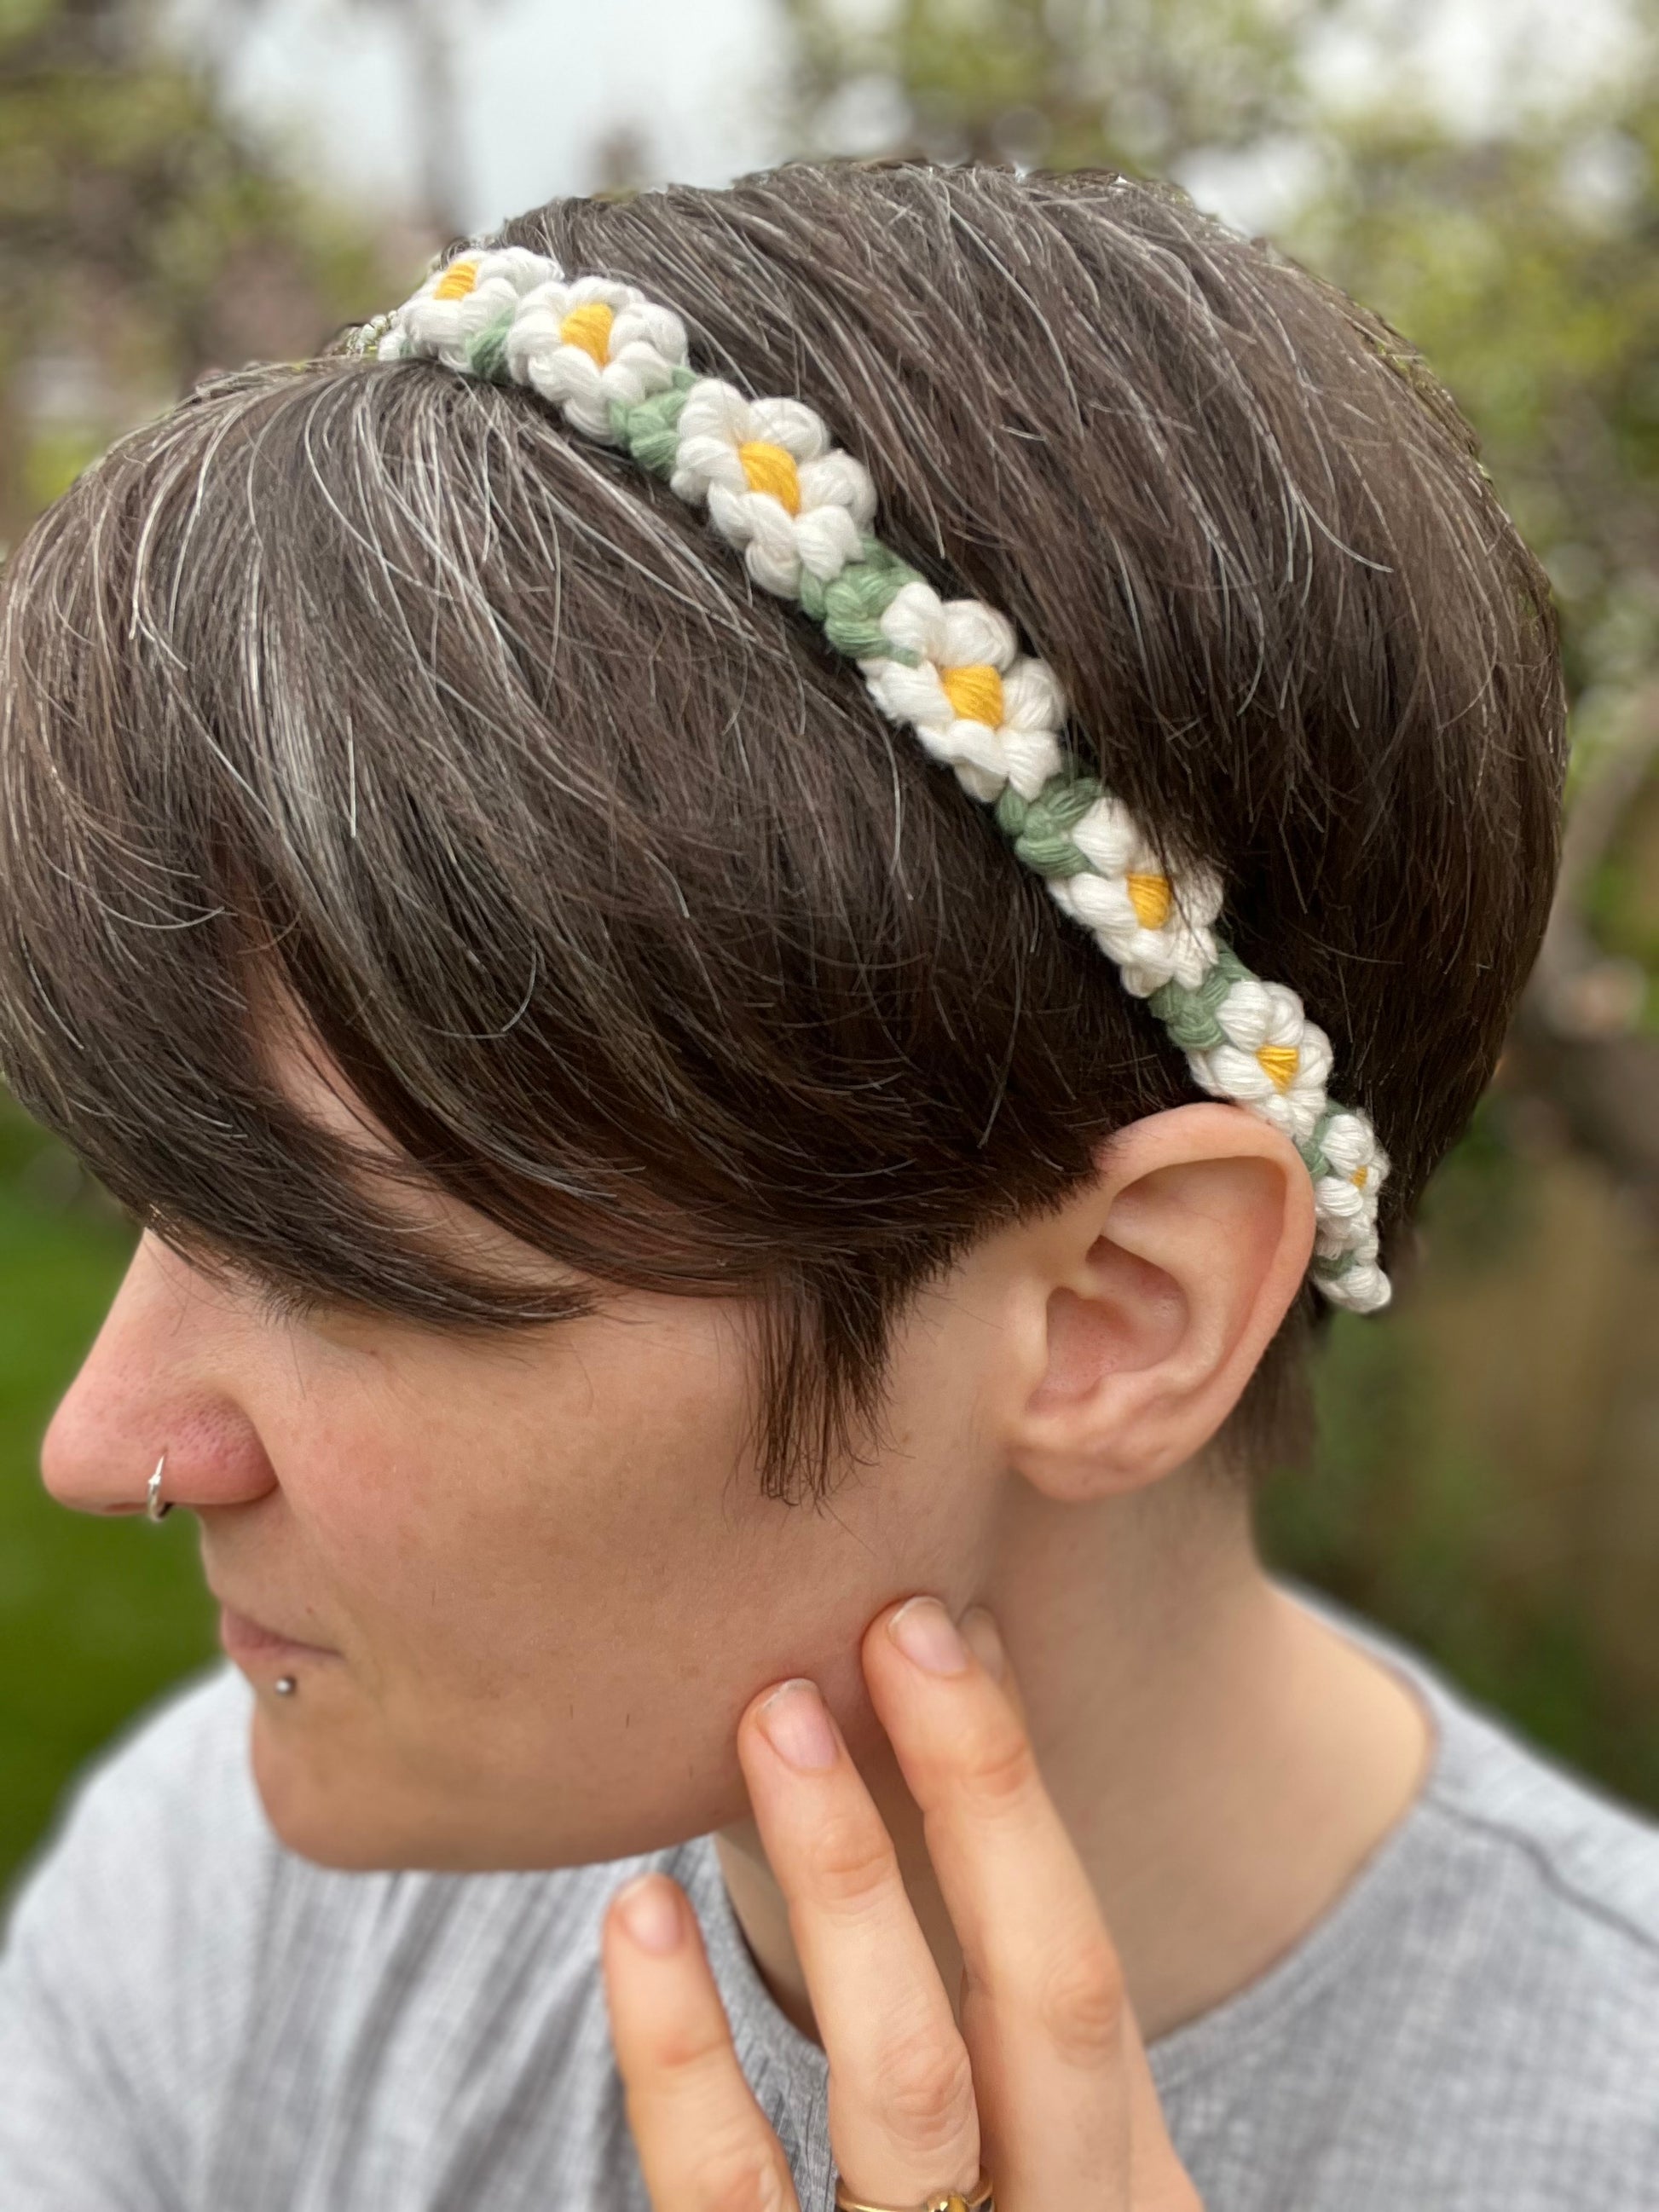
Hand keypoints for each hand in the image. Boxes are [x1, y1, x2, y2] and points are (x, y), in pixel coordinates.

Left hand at [601, 1596, 1203, 2210]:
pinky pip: (732, 2207)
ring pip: (903, 2091)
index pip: (1083, 1974)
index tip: (947, 1629)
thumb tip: (929, 1737)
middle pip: (1043, 2003)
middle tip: (885, 1624)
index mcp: (1123, 2202)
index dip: (1018, 1796)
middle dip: (973, 1798)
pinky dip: (683, 2053)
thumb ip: (1002, 2043)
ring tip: (772, 1718)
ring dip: (841, 1885)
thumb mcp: (1043, 2186)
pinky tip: (635, 1914)